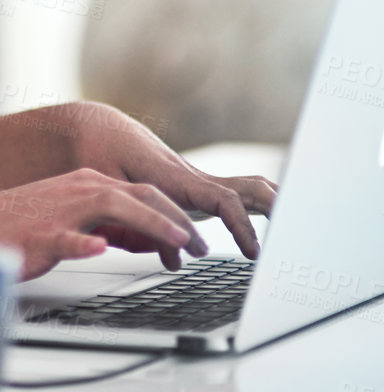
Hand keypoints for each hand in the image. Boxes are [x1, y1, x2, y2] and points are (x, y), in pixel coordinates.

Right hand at [0, 167, 213, 280]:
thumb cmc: (20, 228)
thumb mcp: (73, 223)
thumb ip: (109, 227)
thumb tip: (146, 241)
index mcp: (87, 185)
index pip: (145, 193)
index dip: (177, 214)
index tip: (198, 239)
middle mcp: (78, 190)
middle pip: (140, 195)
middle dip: (177, 220)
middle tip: (202, 247)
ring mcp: (59, 211)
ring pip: (112, 207)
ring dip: (150, 224)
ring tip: (177, 245)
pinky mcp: (39, 234)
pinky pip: (66, 237)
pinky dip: (84, 241)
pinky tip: (98, 248)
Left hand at [63, 103, 277, 260]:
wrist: (96, 129)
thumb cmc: (100, 155)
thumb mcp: (109, 191)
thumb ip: (139, 227)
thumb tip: (174, 262)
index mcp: (177, 178)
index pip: (224, 200)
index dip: (242, 226)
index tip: (253, 252)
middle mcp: (194, 177)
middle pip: (249, 188)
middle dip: (276, 211)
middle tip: (292, 243)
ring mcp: (197, 180)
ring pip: (246, 188)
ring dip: (272, 207)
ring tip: (294, 237)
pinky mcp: (194, 186)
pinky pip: (233, 193)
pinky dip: (255, 207)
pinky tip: (270, 226)